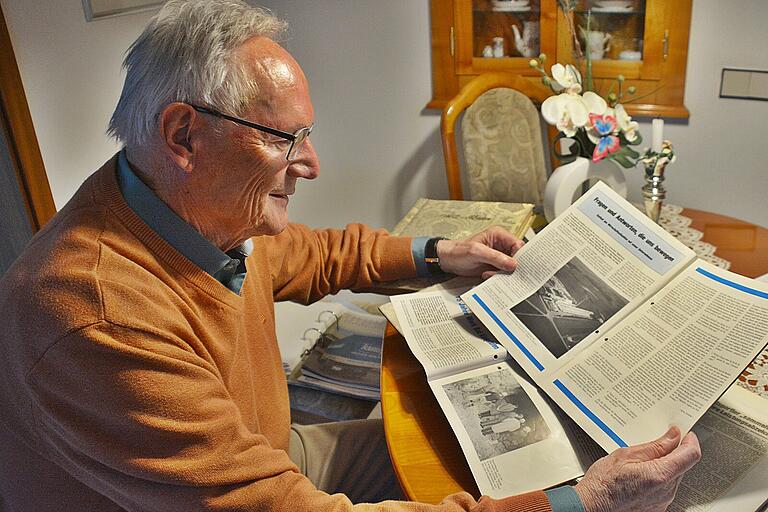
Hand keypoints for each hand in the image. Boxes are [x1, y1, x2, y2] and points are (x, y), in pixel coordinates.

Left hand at [436, 227, 524, 278]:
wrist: (448, 261)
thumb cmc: (458, 252)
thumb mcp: (476, 252)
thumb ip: (495, 257)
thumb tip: (512, 264)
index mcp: (499, 235)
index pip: (518, 244)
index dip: (520, 256)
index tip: (517, 266)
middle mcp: (501, 245)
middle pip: (518, 257)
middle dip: (513, 267)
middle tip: (507, 273)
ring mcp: (499, 257)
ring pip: (512, 267)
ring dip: (504, 273)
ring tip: (490, 273)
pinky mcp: (495, 267)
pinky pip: (504, 274)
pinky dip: (499, 277)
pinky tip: (488, 276)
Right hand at [574, 427, 700, 511]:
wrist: (591, 506)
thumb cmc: (603, 484)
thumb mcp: (625, 455)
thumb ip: (654, 446)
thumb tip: (672, 437)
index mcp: (659, 475)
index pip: (690, 455)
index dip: (690, 440)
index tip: (685, 433)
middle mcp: (666, 491)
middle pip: (682, 466)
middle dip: (674, 452)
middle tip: (658, 442)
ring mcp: (663, 502)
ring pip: (674, 477)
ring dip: (664, 466)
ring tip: (641, 461)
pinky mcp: (657, 508)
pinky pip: (665, 489)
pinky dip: (658, 479)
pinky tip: (640, 474)